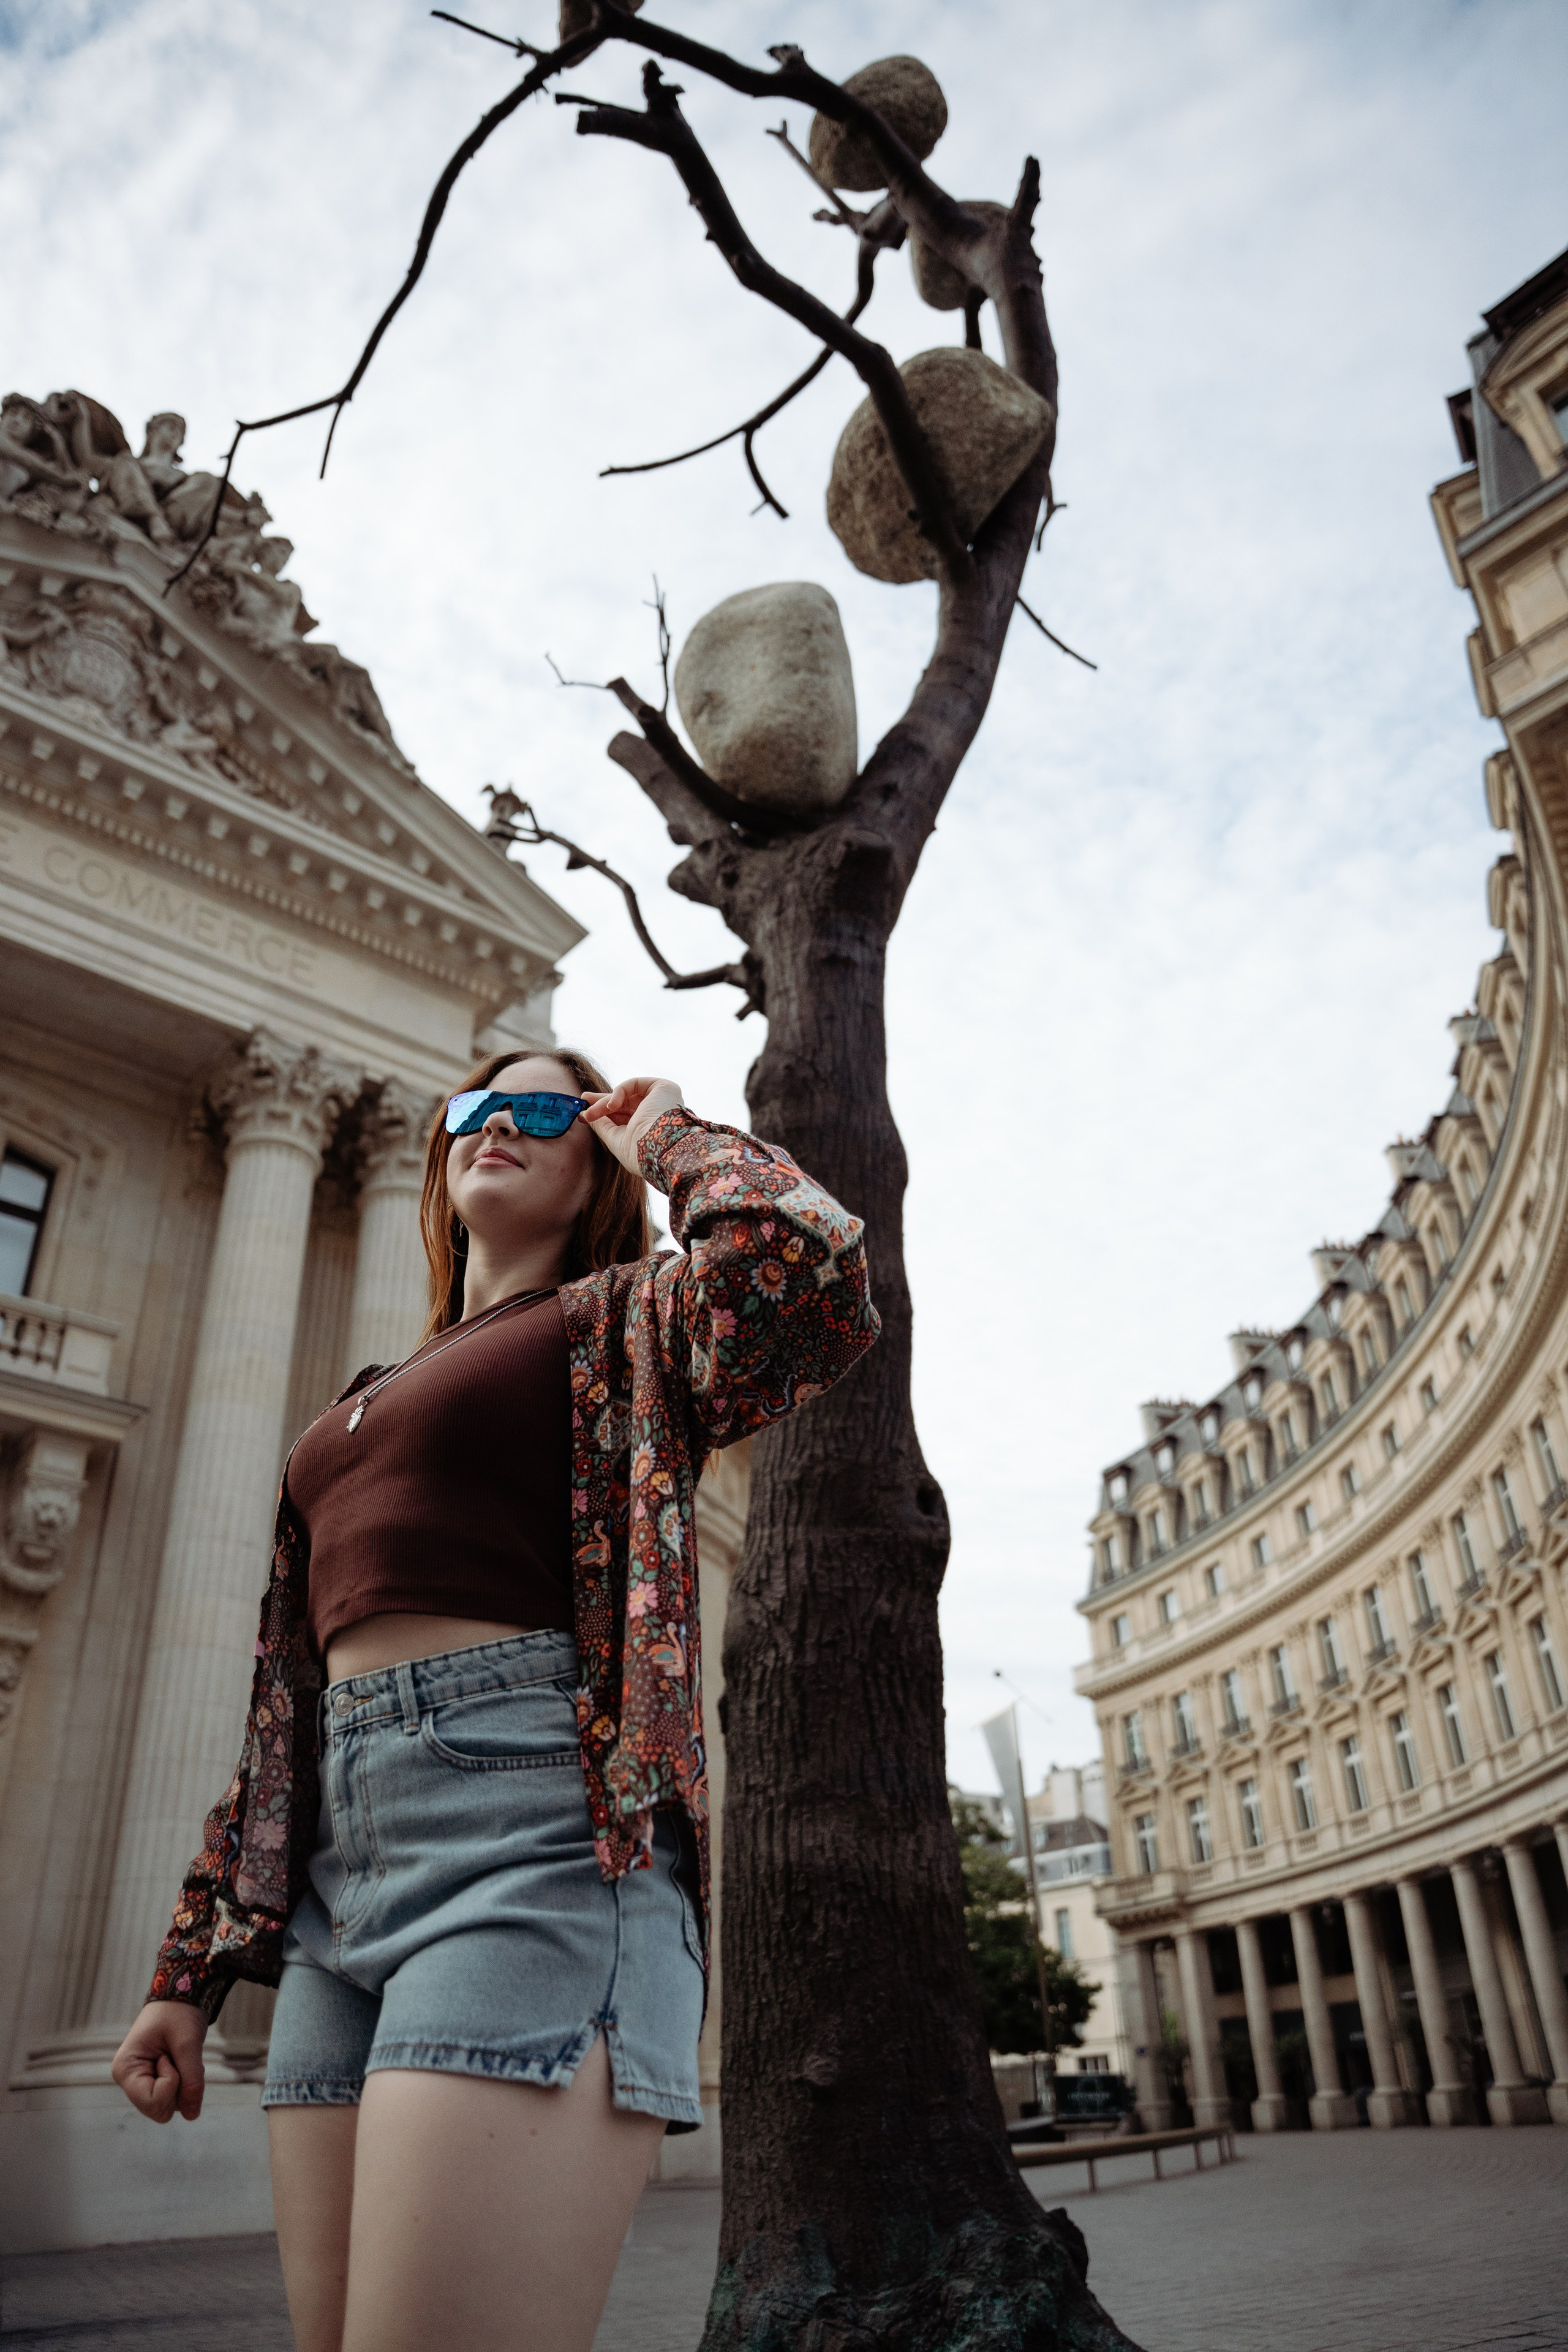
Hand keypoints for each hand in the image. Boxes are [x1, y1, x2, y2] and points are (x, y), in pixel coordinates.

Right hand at [111, 2000, 207, 2123]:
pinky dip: (185, 2081)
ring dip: (183, 2083)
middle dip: (177, 2087)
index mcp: (125, 2069)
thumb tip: (192, 2116)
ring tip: (177, 2055)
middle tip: (175, 2056)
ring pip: (170, 2106)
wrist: (182, 1993)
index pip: (152, 2102)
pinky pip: (175, 2097)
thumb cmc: (179, 2012)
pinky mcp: (154, 2081)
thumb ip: (192, 2080)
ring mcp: (141, 2083)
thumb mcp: (188, 2043)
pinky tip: (180, 2060)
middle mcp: (129, 2081)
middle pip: (160, 2110)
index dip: (171, 2083)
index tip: (169, 2056)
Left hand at [580, 1077, 684, 1175]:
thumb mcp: (616, 1140)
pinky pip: (634, 1084)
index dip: (604, 1115)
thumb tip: (586, 1115)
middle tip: (583, 1102)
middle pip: (625, 1104)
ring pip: (627, 1095)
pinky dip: (619, 1092)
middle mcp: (657, 1114)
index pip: (624, 1117)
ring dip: (605, 1103)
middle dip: (601, 1104)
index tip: (584, 1114)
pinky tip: (611, 1105)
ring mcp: (661, 1101)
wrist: (661, 1148)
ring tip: (590, 1112)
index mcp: (649, 1130)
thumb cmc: (641, 1152)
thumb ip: (603, 1126)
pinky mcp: (664, 1088)